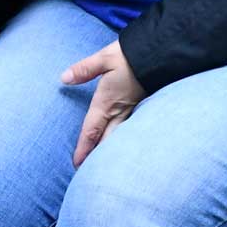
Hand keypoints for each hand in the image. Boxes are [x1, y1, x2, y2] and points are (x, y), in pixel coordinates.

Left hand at [61, 40, 147, 167]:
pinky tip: (124, 143)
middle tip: (88, 173)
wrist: (161, 54)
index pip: (91, 131)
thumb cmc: (131, 56)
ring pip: (119, 137)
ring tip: (105, 164)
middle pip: (106, 140)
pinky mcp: (142, 106)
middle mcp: (119, 111)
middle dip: (97, 157)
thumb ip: (84, 70)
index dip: (84, 149)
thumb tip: (64, 78)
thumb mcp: (104, 59)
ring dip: (111, 150)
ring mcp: (132, 110)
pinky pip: (131, 128)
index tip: (77, 165)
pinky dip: (124, 139)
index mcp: (106, 102)